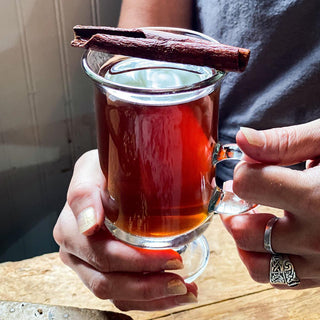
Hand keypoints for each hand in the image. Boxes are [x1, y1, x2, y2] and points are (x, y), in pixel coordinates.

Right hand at [53, 150, 196, 310]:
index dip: (139, 262)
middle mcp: (74, 253)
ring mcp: (86, 266)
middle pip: (108, 282)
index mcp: (70, 229)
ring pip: (116, 295)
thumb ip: (84, 193)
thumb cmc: (101, 170)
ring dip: (153, 297)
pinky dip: (149, 298)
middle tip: (181, 277)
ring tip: (185, 289)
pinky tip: (172, 291)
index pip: (104, 255)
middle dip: (149, 285)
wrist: (102, 176)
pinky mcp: (101, 272)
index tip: (172, 258)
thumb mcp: (90, 170)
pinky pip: (121, 296)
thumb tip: (89, 224)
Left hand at [221, 119, 319, 288]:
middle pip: (244, 232)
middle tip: (237, 194)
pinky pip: (282, 279)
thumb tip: (242, 138)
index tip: (247, 167)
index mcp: (316, 197)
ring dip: (244, 242)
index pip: (247, 185)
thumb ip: (286, 142)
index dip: (241, 172)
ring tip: (250, 219)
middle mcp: (317, 238)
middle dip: (233, 208)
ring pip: (258, 266)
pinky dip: (267, 260)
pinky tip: (273, 237)